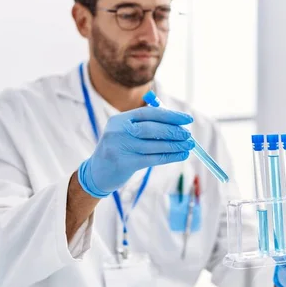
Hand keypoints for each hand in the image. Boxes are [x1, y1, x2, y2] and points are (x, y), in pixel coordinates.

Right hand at [78, 106, 194, 196]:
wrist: (96, 173)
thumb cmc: (118, 150)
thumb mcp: (125, 133)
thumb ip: (146, 126)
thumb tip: (177, 125)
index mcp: (119, 120)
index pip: (148, 113)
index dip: (169, 115)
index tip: (186, 119)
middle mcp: (118, 131)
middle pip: (152, 128)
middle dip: (173, 131)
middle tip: (188, 134)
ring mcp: (121, 148)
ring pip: (155, 145)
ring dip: (175, 145)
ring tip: (189, 145)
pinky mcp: (125, 164)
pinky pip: (153, 159)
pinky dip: (170, 156)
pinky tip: (181, 155)